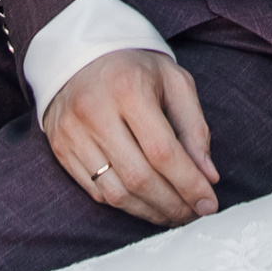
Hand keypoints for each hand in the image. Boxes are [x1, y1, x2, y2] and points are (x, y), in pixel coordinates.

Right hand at [45, 47, 219, 226]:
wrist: (81, 56)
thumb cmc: (135, 71)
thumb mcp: (174, 83)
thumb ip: (195, 128)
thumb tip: (208, 177)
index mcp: (128, 89)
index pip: (163, 151)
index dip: (189, 184)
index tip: (209, 203)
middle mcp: (95, 113)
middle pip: (139, 177)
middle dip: (173, 204)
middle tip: (194, 214)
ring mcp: (73, 134)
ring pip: (116, 193)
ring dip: (150, 212)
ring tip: (173, 214)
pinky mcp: (62, 150)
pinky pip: (97, 192)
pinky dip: (126, 205)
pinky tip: (146, 205)